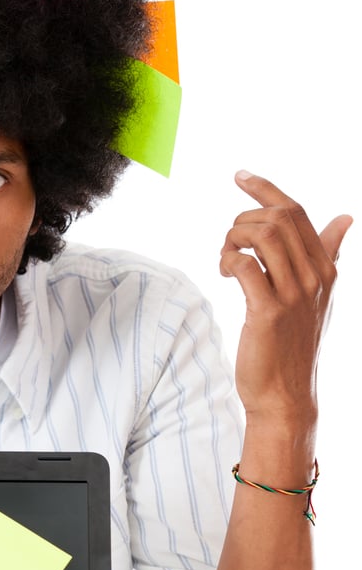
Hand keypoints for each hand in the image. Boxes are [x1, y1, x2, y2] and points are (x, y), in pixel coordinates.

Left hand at [220, 171, 351, 423]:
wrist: (285, 394)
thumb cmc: (292, 343)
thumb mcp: (317, 295)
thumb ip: (328, 253)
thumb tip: (345, 217)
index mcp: (325, 268)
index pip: (297, 212)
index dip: (265, 189)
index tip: (239, 175)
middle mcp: (314, 277)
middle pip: (280, 218)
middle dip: (243, 218)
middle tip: (230, 242)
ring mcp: (293, 294)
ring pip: (264, 236)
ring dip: (233, 238)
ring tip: (226, 258)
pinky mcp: (269, 312)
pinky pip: (245, 266)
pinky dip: (227, 260)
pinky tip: (224, 272)